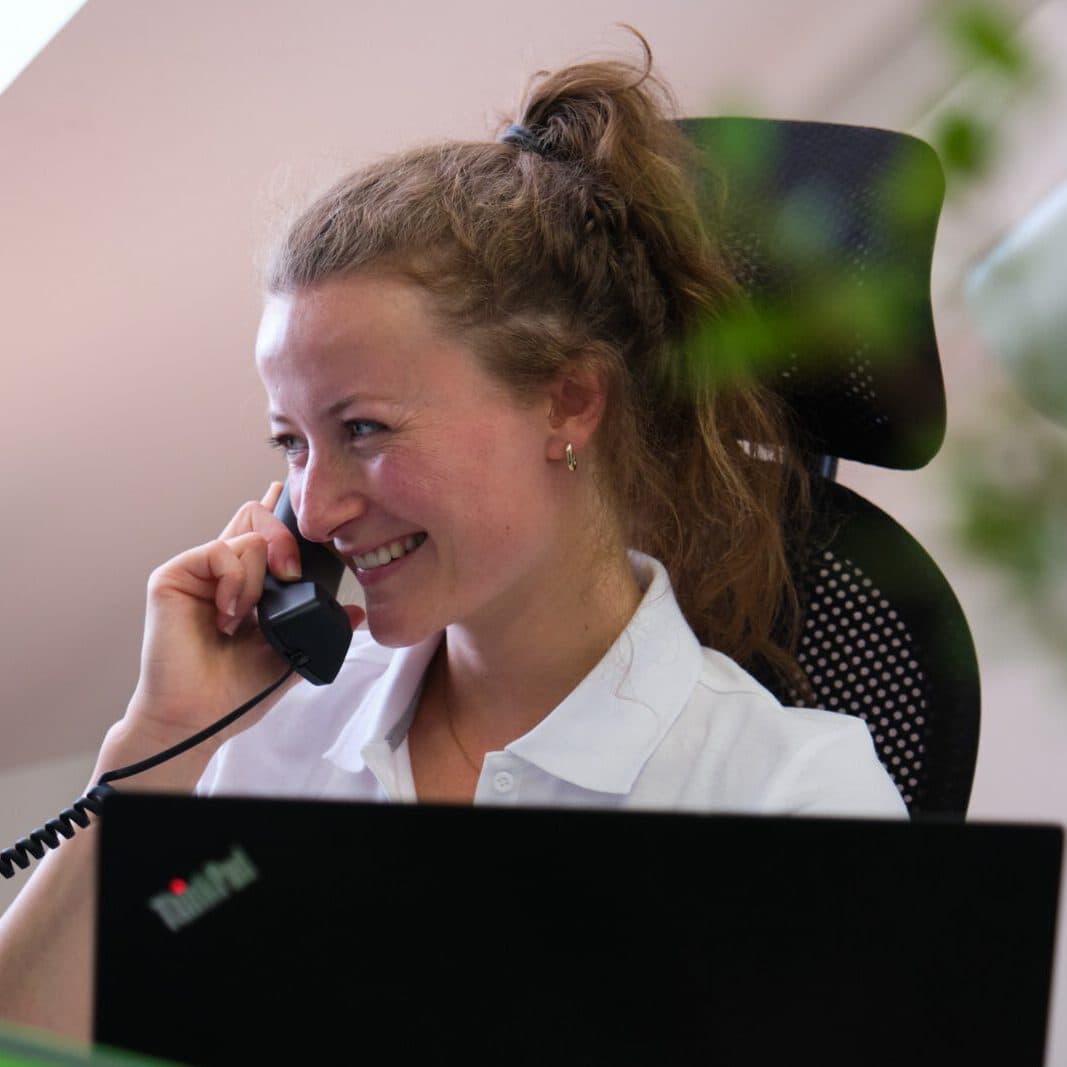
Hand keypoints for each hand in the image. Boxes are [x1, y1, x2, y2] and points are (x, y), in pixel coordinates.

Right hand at [101, 483, 363, 787]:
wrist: (198, 718)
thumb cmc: (235, 693)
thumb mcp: (290, 655)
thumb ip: (319, 628)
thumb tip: (356, 613)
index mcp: (246, 583)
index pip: (263, 531)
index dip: (280, 511)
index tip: (293, 495)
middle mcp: (221, 571)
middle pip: (256, 515)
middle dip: (286, 538)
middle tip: (293, 574)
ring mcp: (196, 571)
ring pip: (248, 536)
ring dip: (259, 580)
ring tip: (242, 620)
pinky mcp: (173, 576)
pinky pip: (220, 552)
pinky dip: (236, 582)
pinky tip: (229, 615)